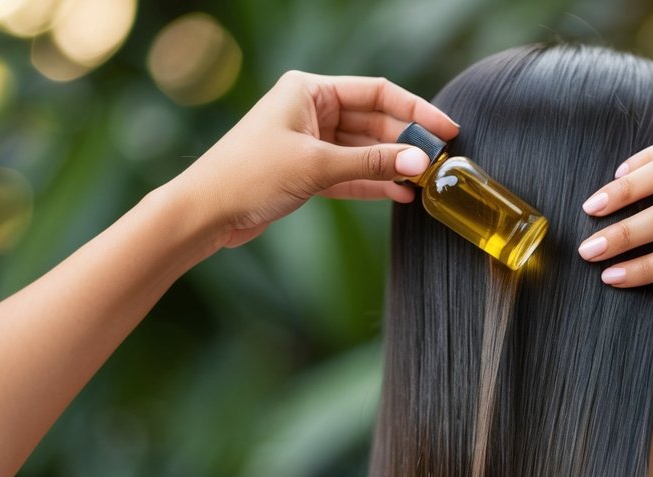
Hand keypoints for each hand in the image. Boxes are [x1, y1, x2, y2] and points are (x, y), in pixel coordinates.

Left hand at [174, 71, 458, 249]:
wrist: (206, 211)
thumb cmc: (248, 175)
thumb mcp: (317, 166)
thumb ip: (371, 163)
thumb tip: (417, 162)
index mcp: (309, 89)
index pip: (376, 92)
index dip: (415, 110)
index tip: (445, 129)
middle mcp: (311, 110)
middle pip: (374, 121)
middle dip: (405, 142)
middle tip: (438, 162)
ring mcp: (310, 141)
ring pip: (364, 150)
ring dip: (392, 166)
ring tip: (424, 182)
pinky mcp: (307, 171)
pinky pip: (351, 173)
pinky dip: (373, 183)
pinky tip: (400, 194)